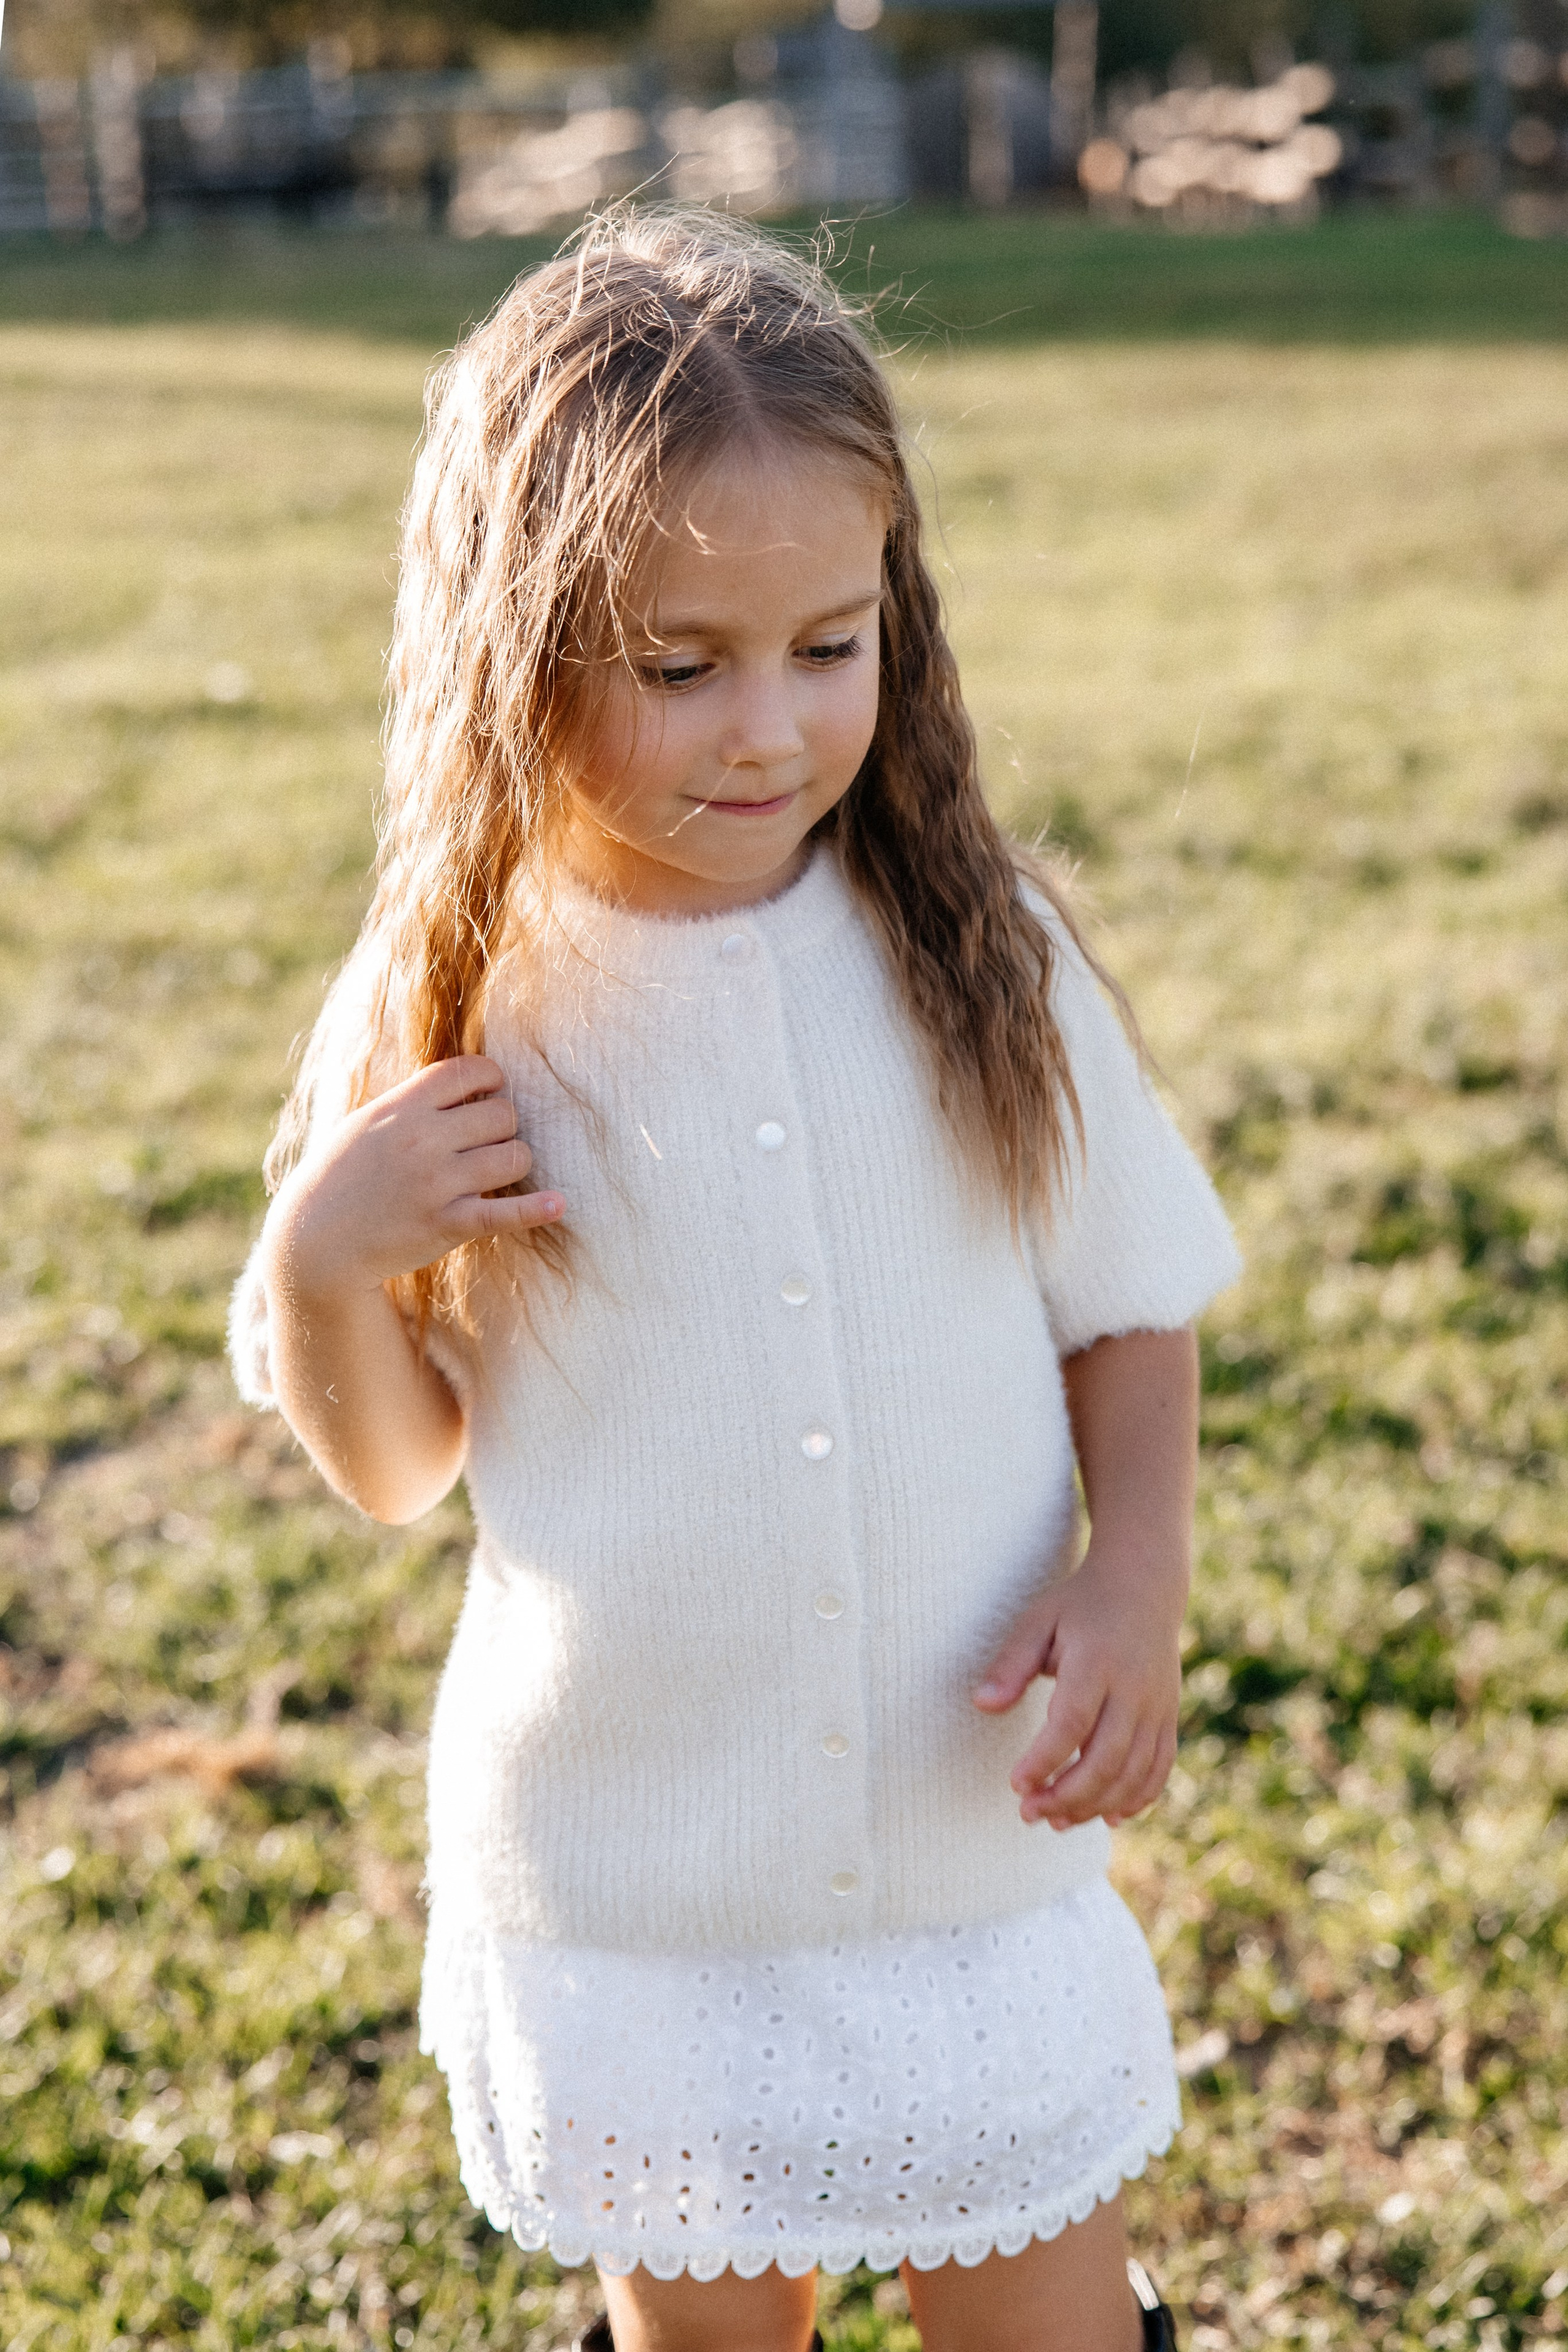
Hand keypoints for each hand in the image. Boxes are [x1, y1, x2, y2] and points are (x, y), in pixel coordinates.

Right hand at [270, 1055, 562, 1297]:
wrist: (315, 1239)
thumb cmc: (343, 1175)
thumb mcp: (368, 1123)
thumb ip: (413, 1102)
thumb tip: (465, 1082)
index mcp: (402, 1108)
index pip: (469, 1072)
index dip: (492, 1078)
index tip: (491, 1092)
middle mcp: (422, 1140)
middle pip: (502, 1114)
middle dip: (504, 1126)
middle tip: (488, 1142)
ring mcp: (436, 1184)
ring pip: (514, 1157)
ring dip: (514, 1162)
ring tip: (497, 1171)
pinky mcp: (446, 1225)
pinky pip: (504, 1213)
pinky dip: (536, 1210)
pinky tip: (557, 1205)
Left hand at [972, 1543, 1182, 1830]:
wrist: (1144, 1585)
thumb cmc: (1079, 1605)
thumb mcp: (1038, 1620)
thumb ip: (1011, 1664)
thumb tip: (981, 1705)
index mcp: (1097, 1661)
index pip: (1072, 1722)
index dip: (1045, 1760)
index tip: (1015, 1784)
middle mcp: (1134, 1688)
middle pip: (1106, 1758)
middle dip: (1066, 1796)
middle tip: (1028, 1813)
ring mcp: (1158, 1706)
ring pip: (1134, 1773)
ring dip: (1095, 1805)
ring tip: (1056, 1820)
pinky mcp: (1169, 1718)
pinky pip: (1159, 1769)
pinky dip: (1136, 1799)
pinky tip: (1106, 1816)